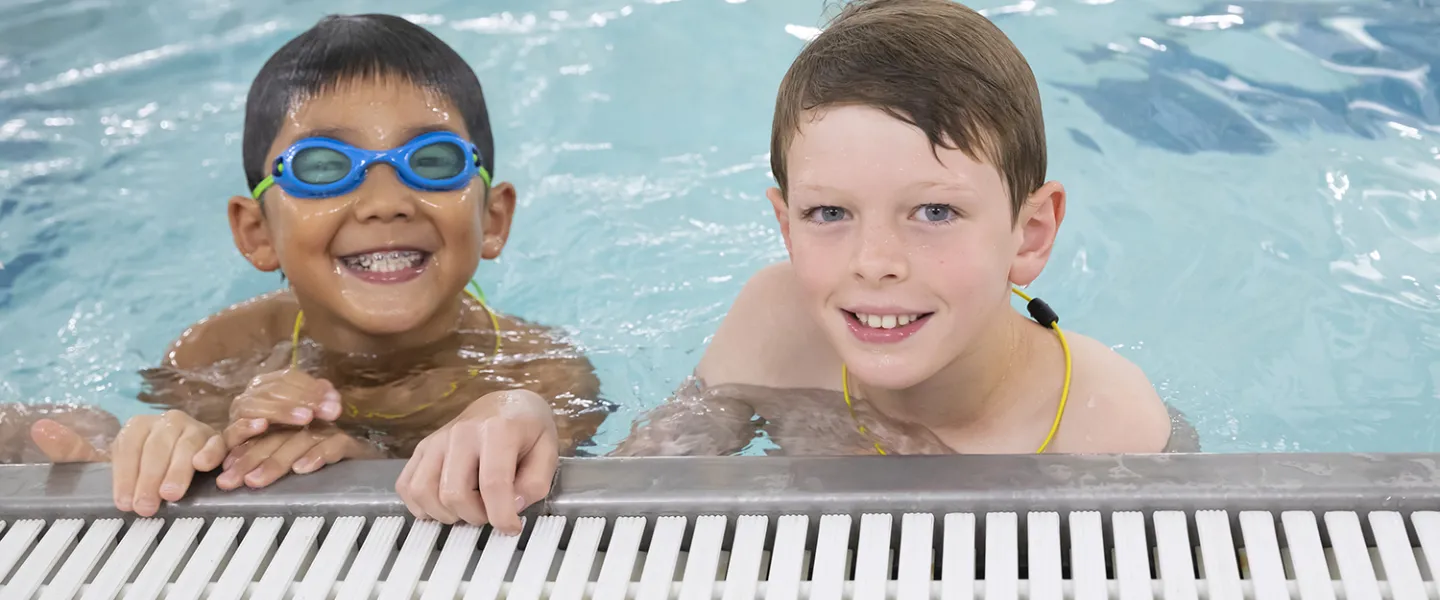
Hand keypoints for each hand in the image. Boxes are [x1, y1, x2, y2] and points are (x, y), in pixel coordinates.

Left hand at [53, 410, 223, 515]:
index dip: (125, 475)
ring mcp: (193, 429)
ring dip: (178, 470)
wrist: (177, 466)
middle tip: (146, 506)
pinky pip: (216, 442)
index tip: (123, 501)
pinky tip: (204, 467)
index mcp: (138, 426)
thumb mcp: (106, 462)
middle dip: (150, 478)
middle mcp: (166, 422)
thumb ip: (75, 450)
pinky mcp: (216, 439)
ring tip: (171, 494)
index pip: (129, 446)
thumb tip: (41, 429)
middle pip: (157, 446)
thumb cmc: (140, 468)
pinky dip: (211, 453)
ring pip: (186, 444)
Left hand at [216, 421, 381, 489]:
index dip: (241, 451)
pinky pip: (333, 444)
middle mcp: (307, 426)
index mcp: (289, 428)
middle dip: (251, 458)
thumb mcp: (290, 464)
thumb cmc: (324, 468)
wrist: (368, 469)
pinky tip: (302, 469)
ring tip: (256, 481)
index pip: (261, 435)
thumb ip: (264, 464)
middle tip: (233, 481)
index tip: (224, 473)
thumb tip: (228, 478)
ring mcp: (328, 432)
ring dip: (276, 461)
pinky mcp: (349, 443)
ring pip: (299, 440)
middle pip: (275, 436)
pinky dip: (317, 455)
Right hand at [223, 368, 341, 449]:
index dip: (312, 388)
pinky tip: (263, 425)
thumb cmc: (288, 435)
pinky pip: (233, 430)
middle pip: (274, 389)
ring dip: (282, 410)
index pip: (289, 378)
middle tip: (329, 412)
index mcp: (267, 385)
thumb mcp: (307, 416)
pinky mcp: (229, 438)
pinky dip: (246, 426)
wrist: (256, 462)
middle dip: (304, 399)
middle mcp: (250, 396)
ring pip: (255, 405)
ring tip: (306, 418)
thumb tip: (333, 400)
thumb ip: (319, 404)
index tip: (335, 402)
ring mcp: (236, 416)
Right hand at [396, 390, 557, 533]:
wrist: (507, 405)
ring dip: (446, 513)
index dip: (501, 515)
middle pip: (454, 493)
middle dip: (475, 516)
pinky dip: (421, 505)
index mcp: (498, 430)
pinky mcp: (422, 448)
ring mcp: (437, 439)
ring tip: (468, 509)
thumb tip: (511, 507)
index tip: (511, 527)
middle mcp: (462, 432)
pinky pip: (406, 485)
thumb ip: (535, 483)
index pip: (493, 483)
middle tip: (491, 513)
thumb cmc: (529, 430)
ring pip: (424, 491)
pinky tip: (444, 504)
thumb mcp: (549, 452)